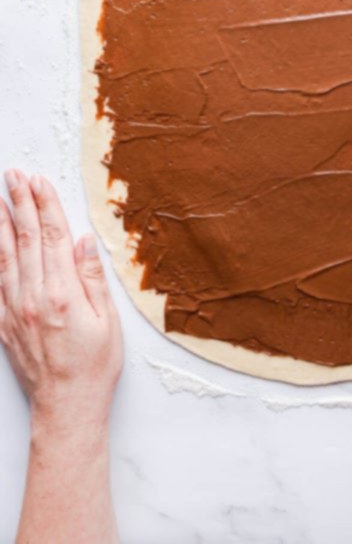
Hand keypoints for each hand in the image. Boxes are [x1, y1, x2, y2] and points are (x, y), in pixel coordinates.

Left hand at [0, 169, 122, 430]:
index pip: (53, 237)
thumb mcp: (107, 322)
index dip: (46, 205)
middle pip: (26, 239)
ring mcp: (14, 311)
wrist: (66, 409)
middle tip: (14, 175)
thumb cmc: (94, 368)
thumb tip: (82, 241)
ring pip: (5, 257)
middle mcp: (33, 298)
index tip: (40, 181)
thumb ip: (92, 278)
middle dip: (20, 203)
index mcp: (62, 294)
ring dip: (1, 224)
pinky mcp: (4, 325)